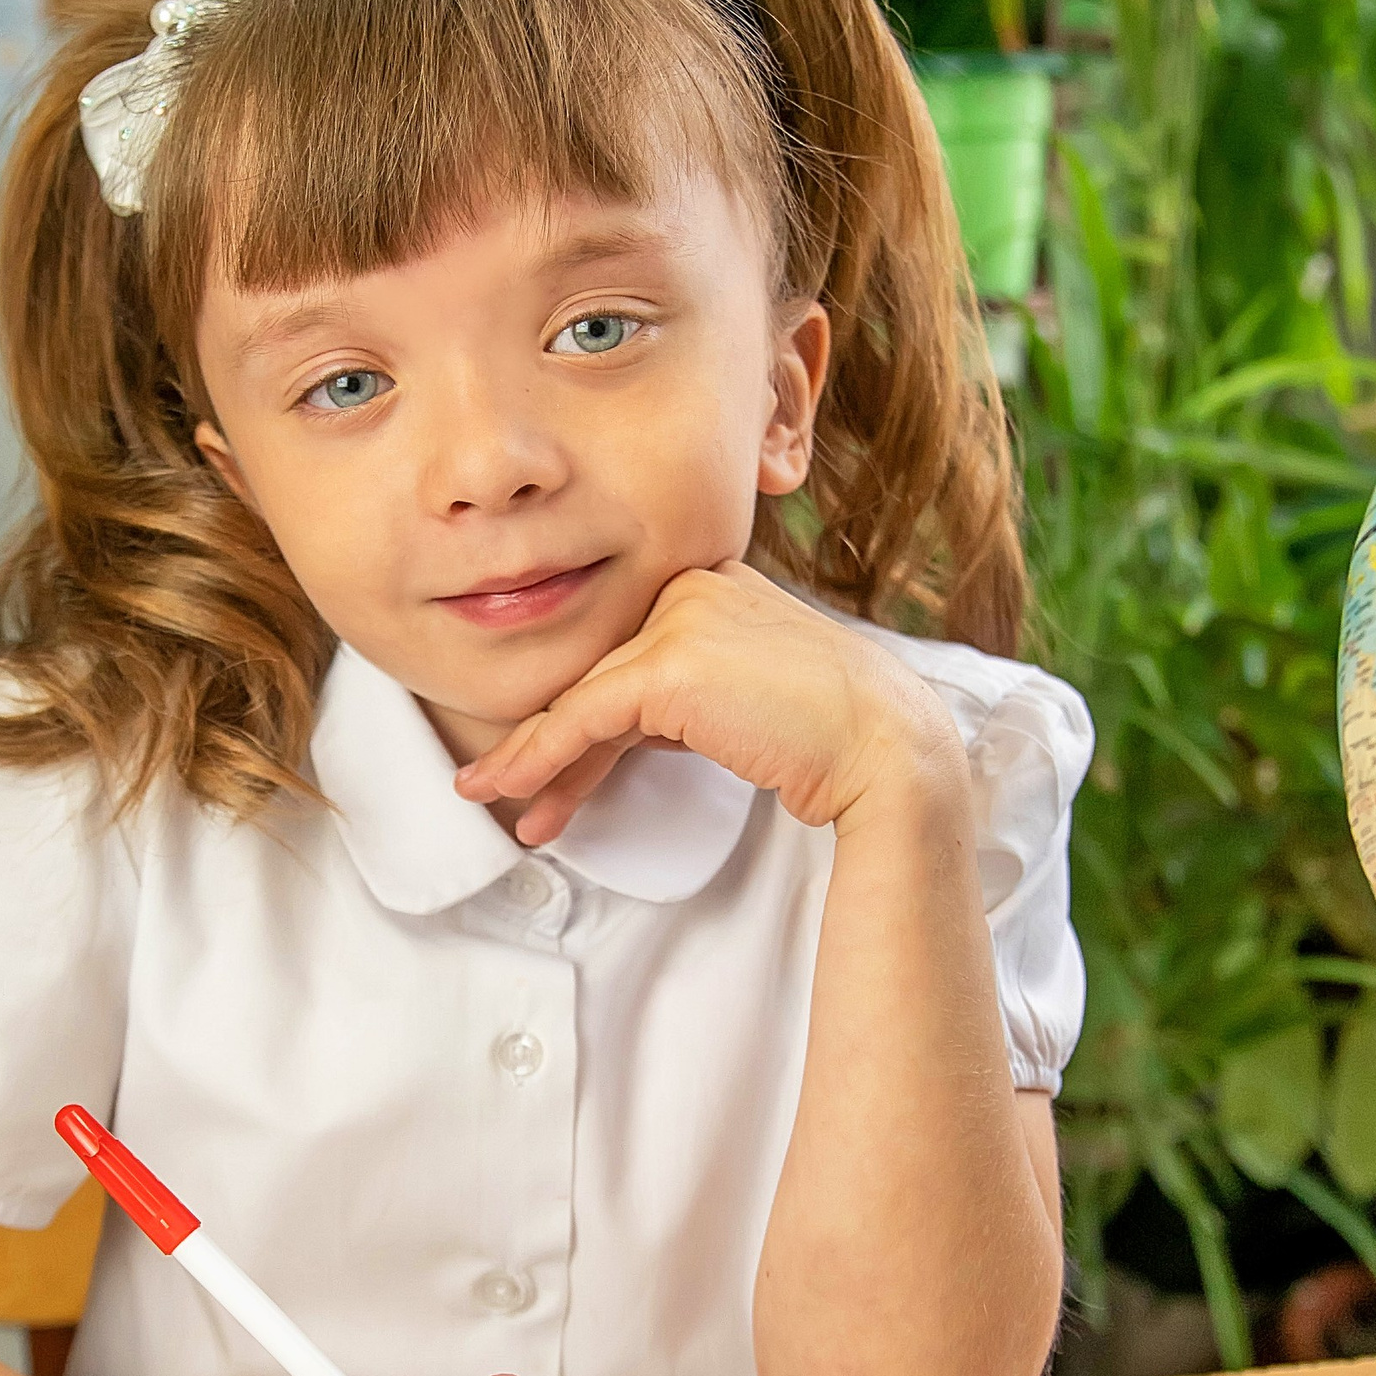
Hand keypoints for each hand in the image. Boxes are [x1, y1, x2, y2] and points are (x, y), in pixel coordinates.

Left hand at [453, 564, 967, 844]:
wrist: (886, 747)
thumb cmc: (832, 736)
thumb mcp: (745, 700)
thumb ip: (687, 696)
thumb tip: (623, 732)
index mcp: (714, 581)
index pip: (630, 650)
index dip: (585, 713)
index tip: (551, 762)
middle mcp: (692, 585)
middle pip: (601, 672)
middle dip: (552, 739)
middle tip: (505, 783)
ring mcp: (679, 617)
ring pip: (582, 694)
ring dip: (529, 754)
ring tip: (489, 794)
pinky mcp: (667, 663)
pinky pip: (584, 717)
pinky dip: (542, 756)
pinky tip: (515, 789)